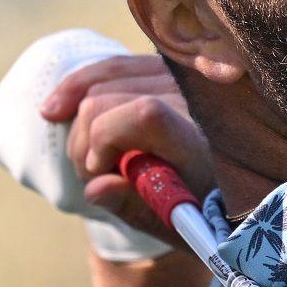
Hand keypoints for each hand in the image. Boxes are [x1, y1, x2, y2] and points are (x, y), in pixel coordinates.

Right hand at [0, 29, 211, 259]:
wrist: (230, 184)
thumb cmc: (198, 207)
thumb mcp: (167, 219)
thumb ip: (130, 204)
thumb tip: (95, 187)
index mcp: (201, 137)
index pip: (145, 113)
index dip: (106, 138)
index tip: (101, 171)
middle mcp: (195, 97)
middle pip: (106, 100)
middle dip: (85, 142)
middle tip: (95, 176)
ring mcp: (179, 76)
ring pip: (100, 83)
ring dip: (82, 124)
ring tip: (97, 160)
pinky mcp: (163, 67)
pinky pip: (109, 67)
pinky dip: (79, 87)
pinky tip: (56, 109)